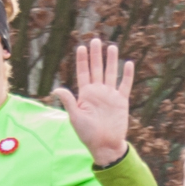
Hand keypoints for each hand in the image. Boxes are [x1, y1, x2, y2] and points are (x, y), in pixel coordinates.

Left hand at [54, 38, 132, 166]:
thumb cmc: (88, 134)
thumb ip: (69, 102)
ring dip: (111, 61)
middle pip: (97, 69)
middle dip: (96, 55)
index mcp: (85, 95)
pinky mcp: (121, 101)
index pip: (83, 73)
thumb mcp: (76, 117)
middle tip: (95, 40)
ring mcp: (110, 96)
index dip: (82, 60)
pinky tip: (128, 64)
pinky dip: (127, 75)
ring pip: (111, 73)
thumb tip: (57, 89)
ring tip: (111, 47)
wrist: (105, 145)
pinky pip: (125, 85)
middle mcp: (98, 92)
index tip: (80, 47)